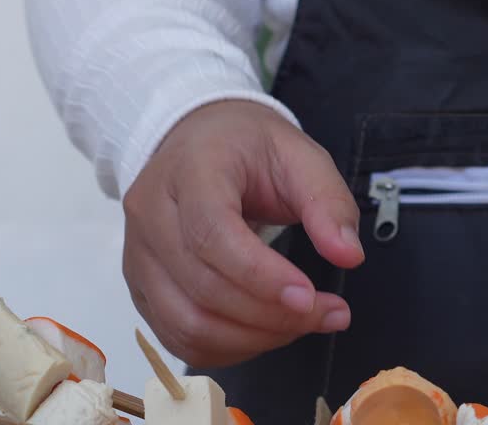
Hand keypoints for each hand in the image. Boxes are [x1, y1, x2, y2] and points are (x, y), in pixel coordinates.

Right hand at [122, 100, 364, 367]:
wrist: (198, 140)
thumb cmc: (247, 147)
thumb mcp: (300, 156)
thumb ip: (328, 202)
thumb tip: (349, 255)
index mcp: (190, 171)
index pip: (212, 234)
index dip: (260, 276)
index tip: (309, 297)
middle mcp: (152, 215)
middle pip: (202, 287)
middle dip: (272, 314)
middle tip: (328, 313)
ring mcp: (138, 255)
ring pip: (186, 323)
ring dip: (253, 338)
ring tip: (305, 323)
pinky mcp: (142, 287)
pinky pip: (178, 337)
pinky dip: (228, 348)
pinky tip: (268, 332)